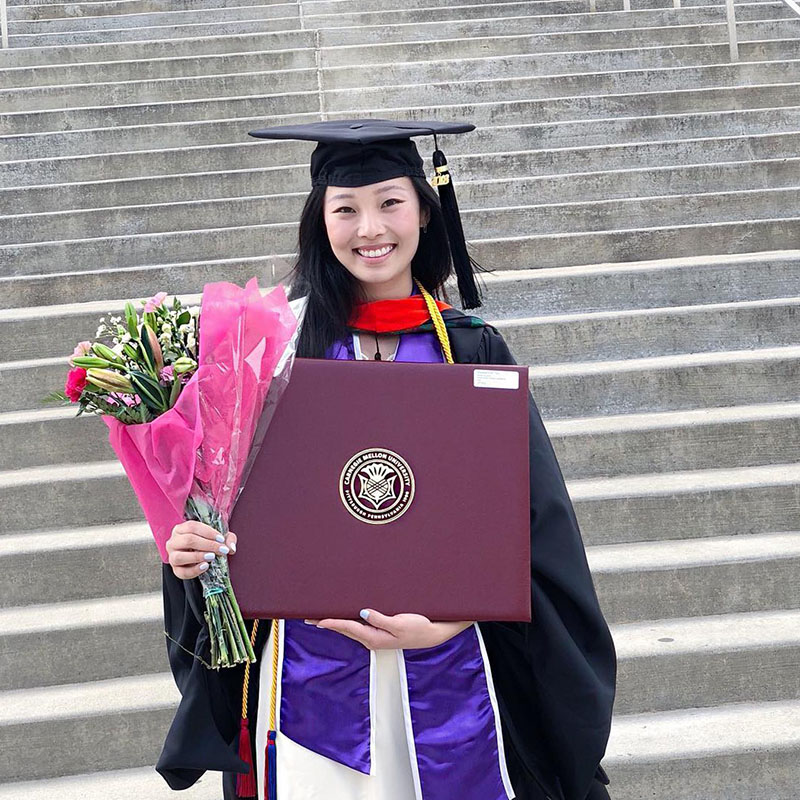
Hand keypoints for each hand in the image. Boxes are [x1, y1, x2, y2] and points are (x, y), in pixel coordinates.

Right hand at [166, 520, 236, 579]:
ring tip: (212, 557)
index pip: (192, 526)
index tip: (221, 539)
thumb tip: (231, 548)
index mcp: (181, 529)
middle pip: (188, 540)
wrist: (199, 557)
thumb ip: (228, 539)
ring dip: (198, 556)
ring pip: (180, 557)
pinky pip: (182, 572)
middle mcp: (173, 542)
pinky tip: (205, 566)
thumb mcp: (218, 538)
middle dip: (208, 545)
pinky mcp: (175, 570)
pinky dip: (194, 570)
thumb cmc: (206, 543)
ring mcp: (172, 556)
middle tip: (221, 550)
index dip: (208, 532)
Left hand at [304, 609, 472, 649]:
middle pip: (344, 629)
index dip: (332, 622)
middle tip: (308, 617)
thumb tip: (362, 613)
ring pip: (349, 628)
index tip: (317, 619)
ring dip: (335, 622)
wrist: (434, 633)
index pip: (348, 628)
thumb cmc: (419, 627)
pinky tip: (343, 617)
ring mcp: (375, 636)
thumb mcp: (400, 623)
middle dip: (327, 623)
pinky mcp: (380, 631)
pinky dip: (346, 622)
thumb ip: (380, 619)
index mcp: (374, 637)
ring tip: (319, 617)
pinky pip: (358, 626)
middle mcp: (371, 638)